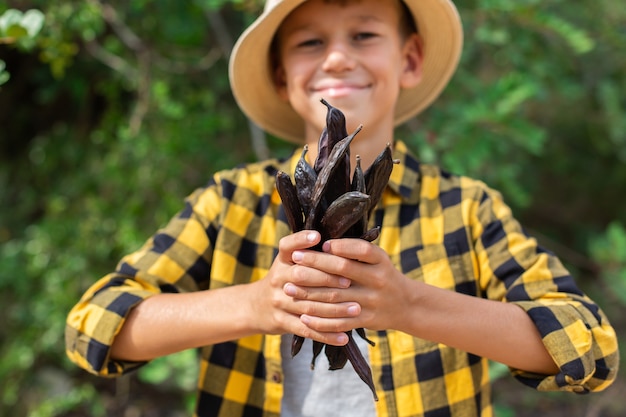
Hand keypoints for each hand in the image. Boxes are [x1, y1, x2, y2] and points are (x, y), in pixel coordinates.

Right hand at [250, 230, 358, 345]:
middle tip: (350, 282)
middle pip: (302, 276)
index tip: (318, 236)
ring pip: (308, 305)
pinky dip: (326, 334)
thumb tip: (341, 242)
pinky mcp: (282, 322)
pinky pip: (306, 329)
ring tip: (356, 308)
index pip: (287, 245)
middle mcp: (278, 278)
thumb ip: (310, 252)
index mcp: (282, 260)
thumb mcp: (288, 261)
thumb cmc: (284, 279)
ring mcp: (278, 301)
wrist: (255, 306)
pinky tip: (344, 336)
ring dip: (334, 309)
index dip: (301, 239)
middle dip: (327, 278)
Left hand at [287, 237, 412, 333]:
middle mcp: (378, 280)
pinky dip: (320, 321)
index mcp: (380, 261)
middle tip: (294, 260)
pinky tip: (303, 316)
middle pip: (343, 270)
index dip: (340, 246)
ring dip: (309, 293)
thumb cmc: (382, 275)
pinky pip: (340, 322)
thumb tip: (322, 242)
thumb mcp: (377, 259)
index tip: (320, 243)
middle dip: (315, 264)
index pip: (360, 250)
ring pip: (336, 297)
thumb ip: (355, 251)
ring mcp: (372, 301)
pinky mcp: (366, 320)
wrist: (406, 305)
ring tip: (289, 288)